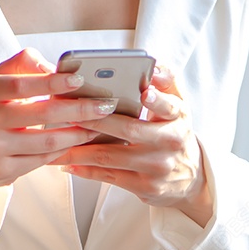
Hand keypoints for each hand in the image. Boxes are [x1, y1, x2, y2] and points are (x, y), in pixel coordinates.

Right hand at [0, 49, 116, 197]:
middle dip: (78, 109)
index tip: (79, 79)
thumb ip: (24, 64)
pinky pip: (42, 160)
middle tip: (105, 105)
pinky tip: (80, 141)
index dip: (51, 82)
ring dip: (78, 133)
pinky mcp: (2, 171)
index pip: (21, 84)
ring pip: (45, 141)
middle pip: (40, 113)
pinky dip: (65, 149)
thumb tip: (56, 68)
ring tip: (99, 125)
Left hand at [50, 64, 213, 226]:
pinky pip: (109, 177)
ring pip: (112, 155)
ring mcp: (157, 167)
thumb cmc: (174, 131)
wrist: (190, 178)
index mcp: (178, 116)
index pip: (168, 105)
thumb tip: (153, 63)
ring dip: (81, 148)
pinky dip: (86, 170)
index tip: (143, 93)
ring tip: (58, 139)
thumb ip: (166, 80)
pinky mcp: (145, 187)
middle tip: (70, 113)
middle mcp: (170, 141)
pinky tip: (67, 163)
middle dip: (97, 121)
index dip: (156, 100)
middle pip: (130, 129)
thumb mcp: (178, 104)